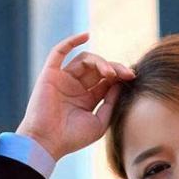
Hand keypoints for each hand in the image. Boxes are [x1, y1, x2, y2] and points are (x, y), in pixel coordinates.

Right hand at [16, 29, 135, 161]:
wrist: (47, 143)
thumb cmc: (72, 138)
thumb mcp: (99, 123)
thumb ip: (110, 103)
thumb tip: (120, 84)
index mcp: (86, 99)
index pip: (105, 80)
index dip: (119, 75)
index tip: (131, 77)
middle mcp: (75, 87)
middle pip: (97, 68)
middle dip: (113, 68)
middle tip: (126, 74)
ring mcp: (63, 79)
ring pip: (84, 60)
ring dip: (100, 62)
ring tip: (109, 73)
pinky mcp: (50, 74)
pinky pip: (59, 52)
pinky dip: (71, 41)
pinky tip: (86, 35)